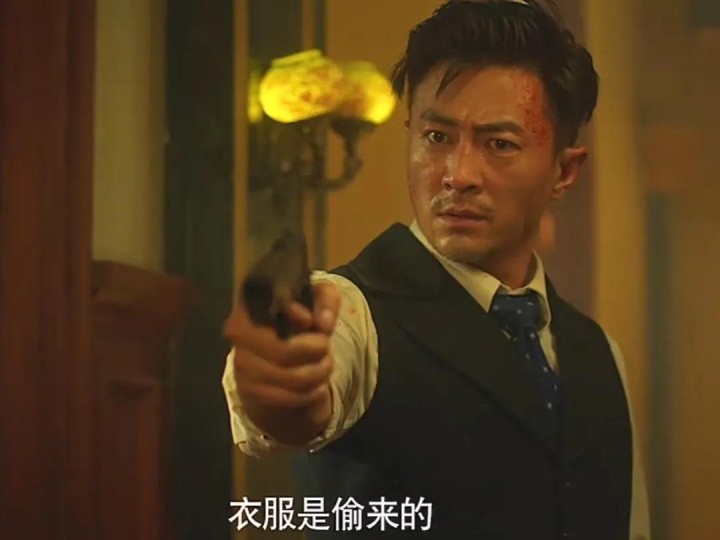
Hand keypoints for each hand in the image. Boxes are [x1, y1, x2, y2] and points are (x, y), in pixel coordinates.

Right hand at [223, 281, 341, 410]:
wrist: (281, 353)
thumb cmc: (299, 321)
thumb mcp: (318, 299)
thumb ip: (325, 301)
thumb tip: (323, 322)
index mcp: (251, 302)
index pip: (269, 310)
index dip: (294, 317)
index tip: (310, 321)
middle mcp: (238, 332)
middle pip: (284, 350)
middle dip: (316, 351)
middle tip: (326, 348)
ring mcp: (241, 363)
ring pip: (288, 377)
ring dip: (317, 374)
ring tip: (325, 366)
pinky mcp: (248, 389)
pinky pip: (284, 398)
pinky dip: (308, 394)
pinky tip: (317, 387)